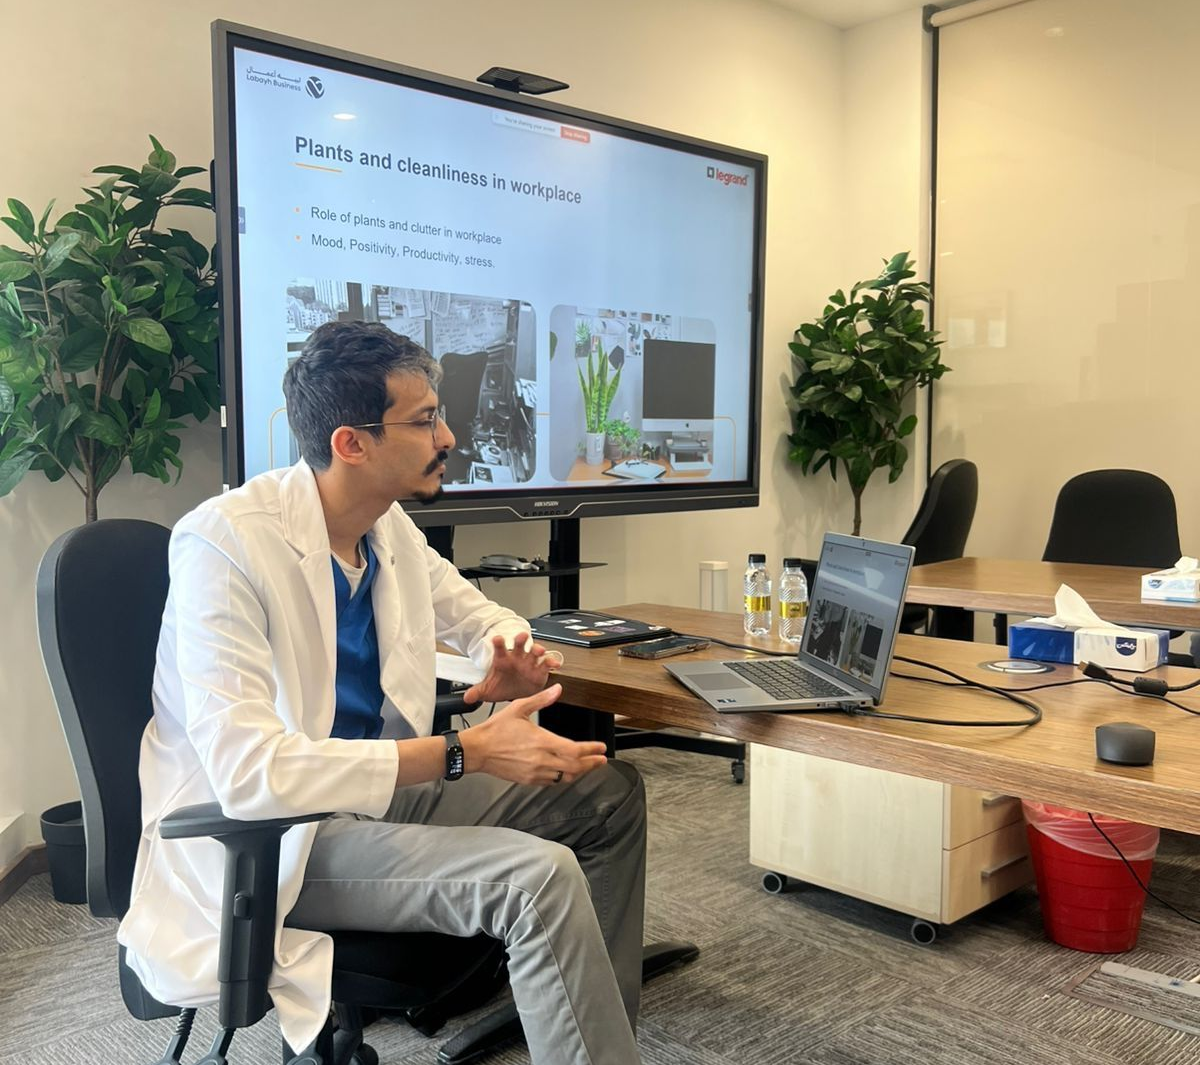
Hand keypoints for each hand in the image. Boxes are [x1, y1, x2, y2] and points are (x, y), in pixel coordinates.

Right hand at [462, 683, 607, 785]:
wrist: (478, 750)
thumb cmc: (495, 730)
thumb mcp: (519, 708)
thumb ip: (541, 700)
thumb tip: (557, 689)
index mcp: (541, 741)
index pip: (574, 750)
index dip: (591, 750)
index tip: (601, 748)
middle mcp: (541, 760)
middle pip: (575, 767)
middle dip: (591, 764)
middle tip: (601, 760)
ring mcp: (535, 773)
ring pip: (565, 777)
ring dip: (580, 772)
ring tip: (589, 766)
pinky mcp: (529, 780)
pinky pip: (552, 782)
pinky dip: (564, 777)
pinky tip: (567, 772)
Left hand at [464, 633, 561, 704]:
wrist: (514, 691)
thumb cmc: (502, 685)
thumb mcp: (488, 690)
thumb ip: (477, 692)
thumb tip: (467, 697)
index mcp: (503, 659)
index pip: (499, 648)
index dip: (499, 643)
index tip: (497, 639)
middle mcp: (517, 658)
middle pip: (519, 645)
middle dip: (521, 640)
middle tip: (522, 637)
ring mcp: (529, 663)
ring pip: (534, 652)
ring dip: (537, 649)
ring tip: (538, 651)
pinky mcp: (540, 670)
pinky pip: (547, 664)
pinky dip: (551, 662)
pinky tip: (554, 664)